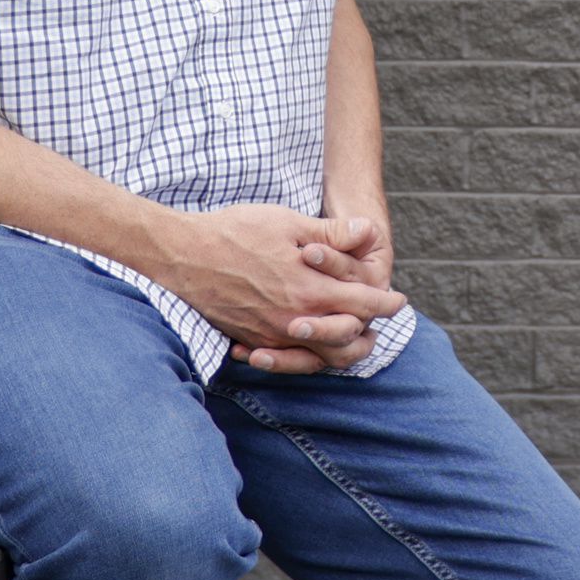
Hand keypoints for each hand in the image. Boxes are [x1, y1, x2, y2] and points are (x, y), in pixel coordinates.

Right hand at [150, 204, 406, 375]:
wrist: (181, 255)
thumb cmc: (235, 231)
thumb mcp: (287, 222)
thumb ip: (330, 234)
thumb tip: (367, 232)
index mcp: (308, 289)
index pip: (361, 305)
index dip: (385, 303)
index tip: (398, 300)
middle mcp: (293, 320)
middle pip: (346, 341)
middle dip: (369, 332)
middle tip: (380, 322)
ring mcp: (270, 335)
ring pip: (319, 356)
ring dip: (341, 348)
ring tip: (353, 337)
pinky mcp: (251, 340)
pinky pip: (287, 357)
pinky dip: (305, 353)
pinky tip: (310, 342)